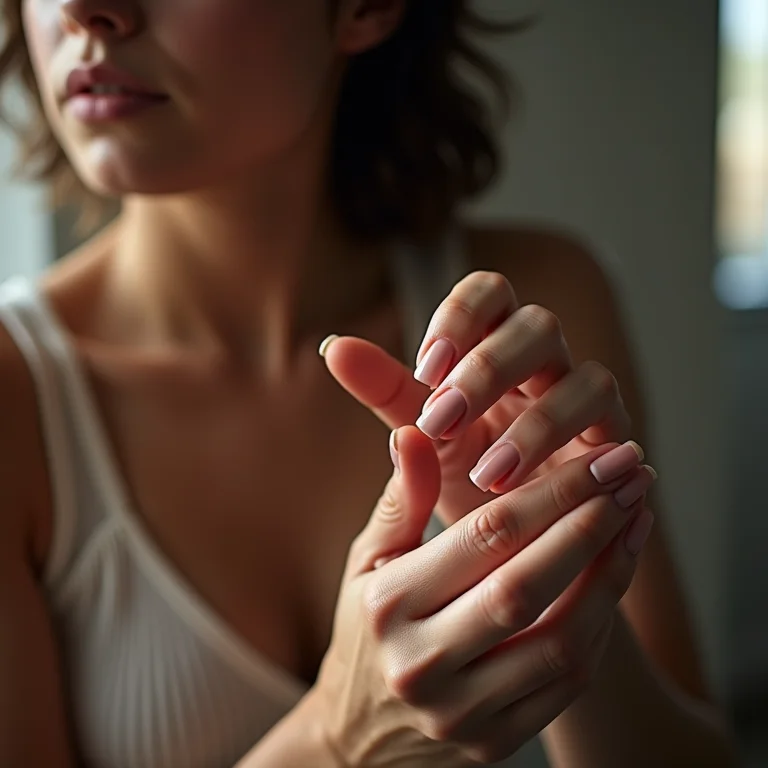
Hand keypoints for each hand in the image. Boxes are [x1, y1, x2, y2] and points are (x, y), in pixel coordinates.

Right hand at [312, 426, 655, 766]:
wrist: (362, 730)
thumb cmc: (368, 624)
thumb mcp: (369, 557)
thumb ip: (402, 498)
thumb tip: (416, 433)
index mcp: (388, 604)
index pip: (486, 537)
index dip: (552, 492)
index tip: (600, 460)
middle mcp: (420, 664)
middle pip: (526, 587)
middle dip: (591, 526)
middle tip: (632, 479)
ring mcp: (460, 714)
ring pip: (559, 641)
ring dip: (609, 576)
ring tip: (635, 522)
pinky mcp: (495, 744)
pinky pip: (567, 682)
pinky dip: (599, 623)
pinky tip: (612, 577)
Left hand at [322, 271, 631, 525]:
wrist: (512, 538)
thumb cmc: (466, 470)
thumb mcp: (422, 430)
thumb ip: (385, 388)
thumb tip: (333, 346)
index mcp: (495, 346)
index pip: (490, 292)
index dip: (462, 317)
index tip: (426, 367)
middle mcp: (545, 365)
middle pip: (539, 325)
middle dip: (491, 370)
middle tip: (443, 420)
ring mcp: (586, 403)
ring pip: (585, 378)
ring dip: (535, 425)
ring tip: (486, 475)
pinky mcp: (614, 446)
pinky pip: (615, 434)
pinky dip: (577, 457)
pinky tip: (539, 489)